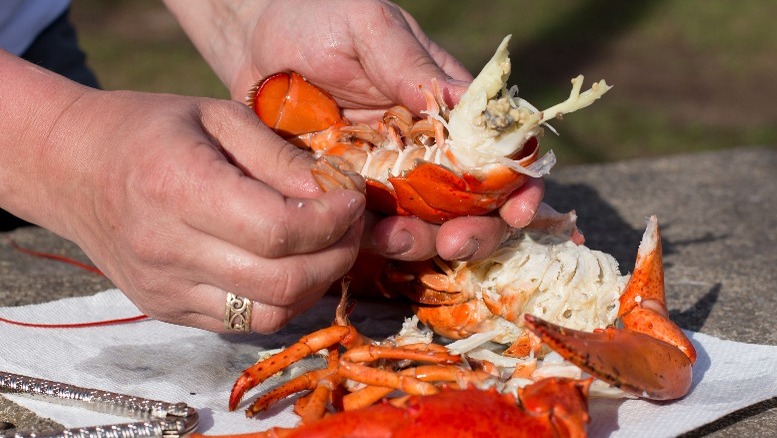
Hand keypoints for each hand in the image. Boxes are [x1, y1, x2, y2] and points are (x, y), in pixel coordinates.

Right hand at [0, 52, 363, 332]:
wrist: (74, 169)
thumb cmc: (150, 130)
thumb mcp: (217, 116)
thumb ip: (278, 156)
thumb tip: (334, 192)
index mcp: (177, 188)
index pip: (277, 229)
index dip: (332, 219)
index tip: (353, 197)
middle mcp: (167, 249)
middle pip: (282, 281)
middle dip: (338, 254)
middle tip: (352, 224)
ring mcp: (165, 290)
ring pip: (270, 314)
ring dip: (316, 285)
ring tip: (328, 247)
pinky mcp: (167, 311)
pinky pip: (245, 323)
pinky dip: (283, 300)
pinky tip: (292, 266)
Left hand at [165, 0, 544, 260]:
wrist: (253, 39)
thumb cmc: (318, 16)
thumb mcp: (367, 27)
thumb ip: (409, 62)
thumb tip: (462, 101)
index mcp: (446, 106)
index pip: (498, 148)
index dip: (519, 184)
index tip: (517, 209)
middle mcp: (427, 147)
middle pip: (473, 201)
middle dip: (475, 230)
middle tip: (454, 242)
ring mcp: (389, 175)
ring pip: (426, 224)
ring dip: (421, 242)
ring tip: (391, 238)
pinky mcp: (350, 194)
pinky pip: (371, 227)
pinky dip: (373, 242)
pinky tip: (360, 238)